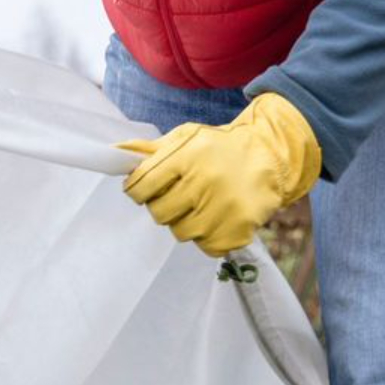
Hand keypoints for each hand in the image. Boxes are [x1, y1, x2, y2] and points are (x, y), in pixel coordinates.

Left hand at [118, 93, 321, 256]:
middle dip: (163, 205)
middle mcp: (206, 181)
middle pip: (159, 213)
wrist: (270, 153)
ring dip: (186, 222)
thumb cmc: (218, 148)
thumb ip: (149, 150)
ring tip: (201, 205)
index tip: (145, 189)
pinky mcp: (240, 227)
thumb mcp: (185, 138)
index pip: (141, 186)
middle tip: (179, 196)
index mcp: (187, 155)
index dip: (137, 190)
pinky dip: (208, 237)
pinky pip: (207, 247)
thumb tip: (115, 153)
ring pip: (181, 232)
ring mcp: (224, 206)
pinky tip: (217, 218)